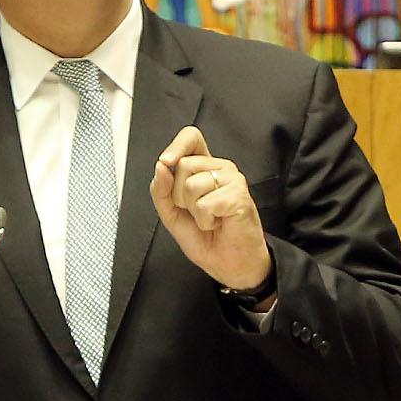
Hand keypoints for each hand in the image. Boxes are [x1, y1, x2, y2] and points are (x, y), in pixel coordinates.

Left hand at [150, 125, 272, 294]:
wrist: (229, 263)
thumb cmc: (206, 238)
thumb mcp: (172, 214)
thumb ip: (161, 190)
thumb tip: (161, 166)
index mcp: (204, 168)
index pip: (191, 137)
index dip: (177, 145)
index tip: (166, 162)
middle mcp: (219, 168)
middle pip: (184, 164)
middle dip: (179, 195)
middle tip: (197, 211)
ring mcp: (232, 179)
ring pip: (192, 184)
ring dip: (194, 210)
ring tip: (209, 218)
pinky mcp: (239, 194)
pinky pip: (205, 203)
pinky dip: (206, 220)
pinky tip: (218, 223)